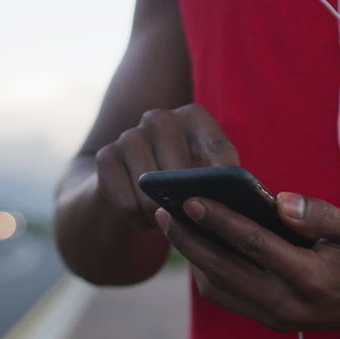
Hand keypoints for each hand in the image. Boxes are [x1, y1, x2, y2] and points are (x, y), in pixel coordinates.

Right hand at [96, 103, 238, 227]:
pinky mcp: (106, 156)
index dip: (225, 180)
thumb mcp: (206, 174)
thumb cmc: (182, 179)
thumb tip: (233, 204)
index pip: (218, 149)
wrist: (130, 180)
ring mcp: (130, 135)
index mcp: (194, 117)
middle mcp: (161, 118)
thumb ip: (221, 182)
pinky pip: (129, 202)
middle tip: (190, 221)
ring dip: (161, 215)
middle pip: (181, 173)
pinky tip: (145, 217)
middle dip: (188, 206)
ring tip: (168, 219)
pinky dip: (139, 218)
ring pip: (152, 191)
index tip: (230, 204)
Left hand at [155, 192, 339, 332]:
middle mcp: (288, 304)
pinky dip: (209, 274)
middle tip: (162, 212)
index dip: (219, 221)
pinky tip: (200, 248)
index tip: (190, 199)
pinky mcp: (274, 321)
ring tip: (174, 227)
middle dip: (190, 241)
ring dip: (194, 259)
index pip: (254, 245)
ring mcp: (278, 317)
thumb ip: (321, 215)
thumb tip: (280, 200)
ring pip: (220, 289)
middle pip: (224, 270)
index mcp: (310, 278)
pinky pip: (230, 298)